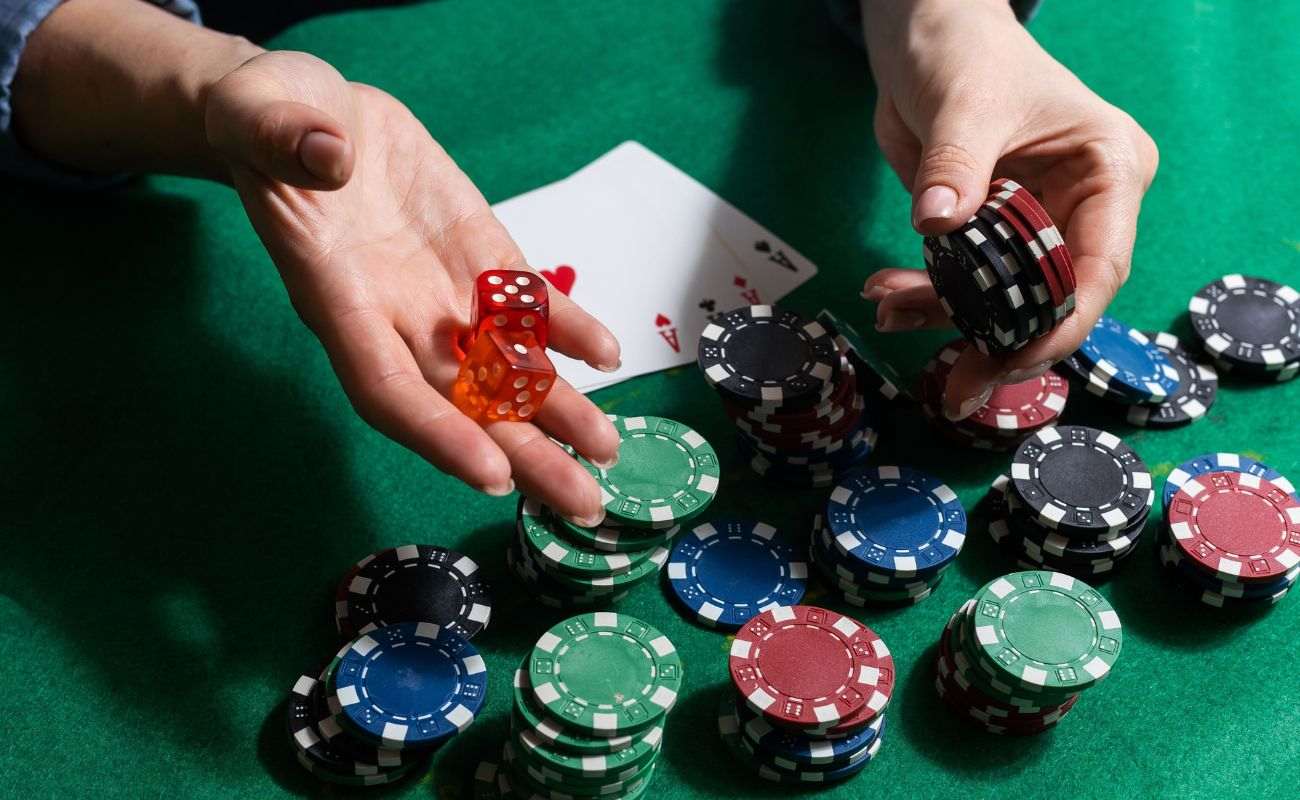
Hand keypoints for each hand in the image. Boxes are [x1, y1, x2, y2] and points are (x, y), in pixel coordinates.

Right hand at [205, 51, 620, 525]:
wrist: (307, 112)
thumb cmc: (266, 121)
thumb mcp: (260, 113)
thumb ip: (286, 139)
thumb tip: (326, 155)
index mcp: (334, 295)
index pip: (387, 387)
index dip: (437, 433)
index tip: (491, 474)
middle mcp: (394, 313)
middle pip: (462, 403)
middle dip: (525, 455)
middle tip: (585, 504)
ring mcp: (440, 288)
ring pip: (503, 366)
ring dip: (559, 409)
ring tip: (610, 448)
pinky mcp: (476, 252)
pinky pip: (525, 300)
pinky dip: (566, 327)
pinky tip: (607, 355)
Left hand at [859, 0, 1158, 418]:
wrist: (924, 37)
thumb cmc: (965, 53)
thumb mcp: (965, 103)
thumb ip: (955, 165)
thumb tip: (937, 226)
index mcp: (1107, 171)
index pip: (1099, 266)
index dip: (1060, 323)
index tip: (1013, 359)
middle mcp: (1079, 206)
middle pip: (1050, 296)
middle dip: (997, 339)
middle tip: (954, 385)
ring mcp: (1031, 222)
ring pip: (998, 298)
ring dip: (944, 316)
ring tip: (888, 309)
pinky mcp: (985, 232)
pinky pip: (961, 281)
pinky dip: (924, 296)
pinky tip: (885, 294)